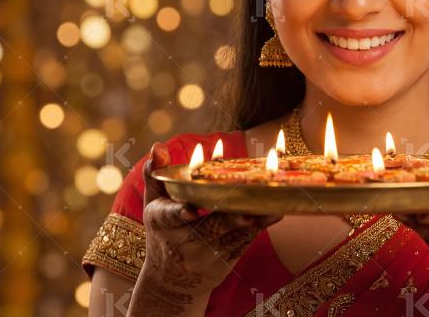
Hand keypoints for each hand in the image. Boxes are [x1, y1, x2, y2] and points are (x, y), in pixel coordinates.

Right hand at [130, 142, 281, 315]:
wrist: (170, 281)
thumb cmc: (163, 231)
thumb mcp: (153, 204)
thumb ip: (154, 173)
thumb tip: (158, 146)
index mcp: (161, 222)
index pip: (169, 217)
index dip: (179, 212)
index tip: (190, 210)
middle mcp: (182, 243)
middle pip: (209, 227)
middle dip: (229, 217)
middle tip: (247, 205)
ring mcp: (204, 257)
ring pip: (232, 236)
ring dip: (254, 220)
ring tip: (274, 206)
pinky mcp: (223, 265)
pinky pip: (242, 244)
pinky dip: (258, 228)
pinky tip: (274, 214)